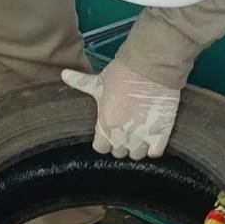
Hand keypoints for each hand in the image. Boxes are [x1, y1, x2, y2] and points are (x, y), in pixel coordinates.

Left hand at [61, 61, 180, 159]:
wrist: (152, 67)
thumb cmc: (123, 73)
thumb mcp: (99, 81)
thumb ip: (81, 83)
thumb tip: (63, 74)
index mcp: (105, 124)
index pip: (100, 148)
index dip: (104, 142)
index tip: (109, 134)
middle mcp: (122, 135)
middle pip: (118, 152)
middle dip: (120, 144)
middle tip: (125, 132)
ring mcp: (143, 136)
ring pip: (136, 155)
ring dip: (137, 148)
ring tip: (140, 136)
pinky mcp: (161, 134)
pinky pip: (154, 153)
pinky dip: (153, 148)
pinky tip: (153, 138)